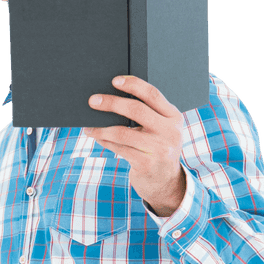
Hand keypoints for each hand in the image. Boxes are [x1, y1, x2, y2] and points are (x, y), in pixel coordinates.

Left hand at [85, 75, 185, 215]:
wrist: (166, 183)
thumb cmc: (157, 150)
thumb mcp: (161, 130)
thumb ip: (148, 115)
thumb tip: (113, 100)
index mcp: (173, 117)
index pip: (152, 94)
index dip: (133, 85)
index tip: (115, 80)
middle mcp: (169, 132)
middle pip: (136, 110)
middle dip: (111, 103)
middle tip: (93, 101)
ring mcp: (159, 149)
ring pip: (123, 132)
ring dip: (102, 127)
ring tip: (89, 125)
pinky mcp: (146, 164)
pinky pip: (119, 148)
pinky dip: (104, 141)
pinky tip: (96, 137)